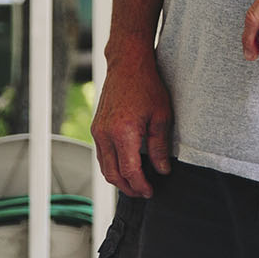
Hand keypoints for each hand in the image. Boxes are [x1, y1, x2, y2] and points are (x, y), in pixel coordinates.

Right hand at [91, 43, 173, 196]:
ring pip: (104, 167)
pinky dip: (112, 166)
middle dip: (128, 188)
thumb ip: (160, 146)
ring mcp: (97, 131)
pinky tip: (126, 167)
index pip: (129, 171)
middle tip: (143, 193)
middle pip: (112, 174)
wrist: (127, 65)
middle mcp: (105, 134)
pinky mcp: (96, 127)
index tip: (150, 192)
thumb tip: (162, 171)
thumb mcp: (161, 116)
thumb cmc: (147, 86)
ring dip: (118, 180)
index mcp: (123, 132)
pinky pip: (101, 155)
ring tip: (136, 184)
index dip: (140, 186)